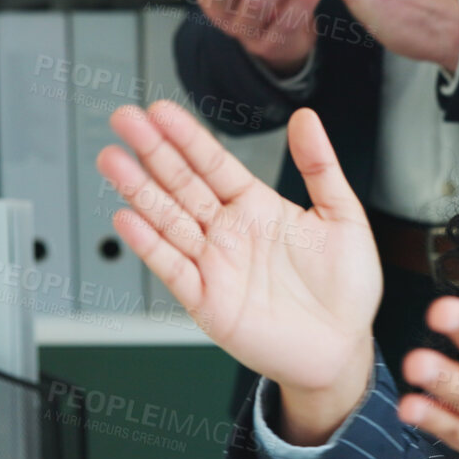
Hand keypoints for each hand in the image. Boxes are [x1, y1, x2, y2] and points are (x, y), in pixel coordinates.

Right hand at [96, 101, 381, 443]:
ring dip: (139, 191)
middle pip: (183, 185)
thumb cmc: (345, 289)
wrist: (342, 348)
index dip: (188, 138)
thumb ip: (321, 168)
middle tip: (124, 119)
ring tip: (113, 160)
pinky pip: (173, 269)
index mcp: (258, 208)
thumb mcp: (342, 217)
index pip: (214, 164)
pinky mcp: (208, 302)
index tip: (161, 110)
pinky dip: (150, 245)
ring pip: (169, 220)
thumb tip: (306, 119)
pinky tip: (128, 219)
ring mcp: (215, 266)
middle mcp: (229, 233)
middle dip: (152, 152)